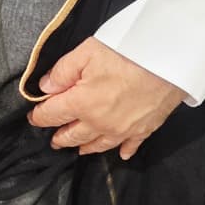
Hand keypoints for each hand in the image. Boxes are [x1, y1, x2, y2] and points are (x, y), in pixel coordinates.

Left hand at [28, 37, 186, 158]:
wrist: (169, 61)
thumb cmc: (128, 52)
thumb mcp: (87, 51)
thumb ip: (62, 71)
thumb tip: (45, 87)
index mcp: (81, 103)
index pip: (51, 115)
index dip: (39, 116)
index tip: (35, 116)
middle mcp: (98, 122)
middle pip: (72, 135)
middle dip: (60, 136)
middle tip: (54, 138)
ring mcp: (122, 129)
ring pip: (98, 144)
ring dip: (85, 146)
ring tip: (78, 147)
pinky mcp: (144, 129)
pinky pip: (130, 146)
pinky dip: (123, 150)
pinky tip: (121, 153)